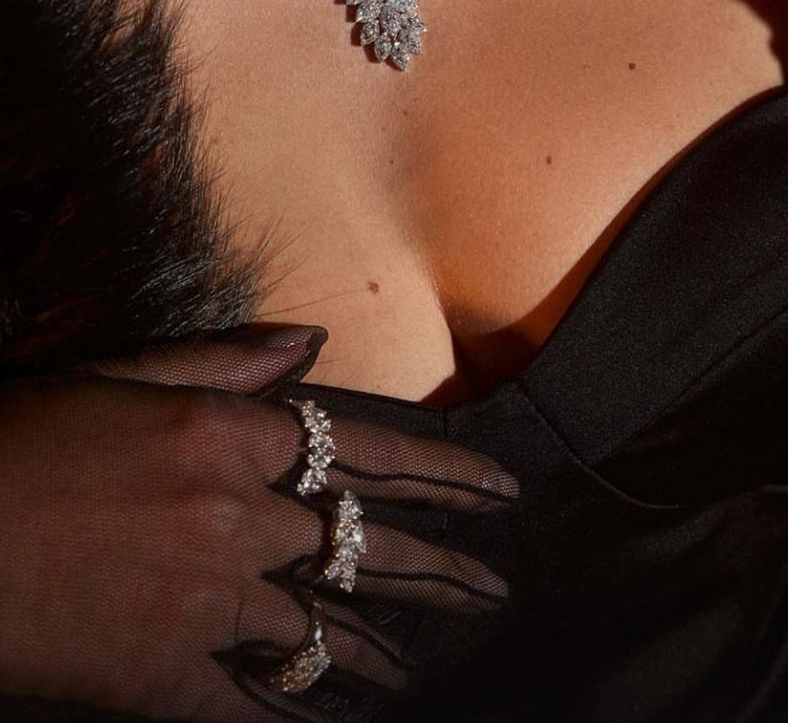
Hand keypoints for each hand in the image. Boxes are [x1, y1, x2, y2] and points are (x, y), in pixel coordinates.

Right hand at [0, 325, 517, 719]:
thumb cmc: (18, 439)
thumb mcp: (117, 376)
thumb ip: (223, 362)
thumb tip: (310, 341)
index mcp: (224, 434)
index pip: (364, 449)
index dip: (442, 472)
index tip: (500, 488)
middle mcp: (233, 516)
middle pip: (363, 543)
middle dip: (439, 564)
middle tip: (495, 583)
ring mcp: (203, 603)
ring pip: (322, 627)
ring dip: (382, 646)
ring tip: (428, 658)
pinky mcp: (162, 678)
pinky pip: (253, 707)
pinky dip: (298, 716)